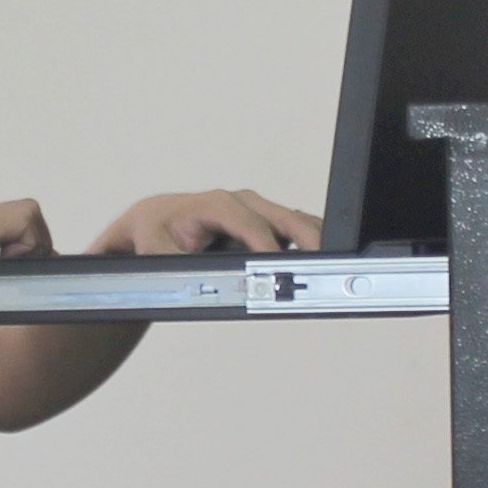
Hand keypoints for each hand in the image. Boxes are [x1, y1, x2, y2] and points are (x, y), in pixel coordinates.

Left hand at [90, 189, 322, 254]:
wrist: (154, 222)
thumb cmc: (154, 236)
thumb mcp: (155, 254)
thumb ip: (175, 270)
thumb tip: (191, 285)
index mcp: (215, 203)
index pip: (248, 222)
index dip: (265, 245)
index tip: (279, 269)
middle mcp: (241, 202)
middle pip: (283, 217)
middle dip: (305, 238)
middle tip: (322, 264)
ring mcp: (256, 210)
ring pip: (296, 220)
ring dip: (316, 240)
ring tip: (334, 265)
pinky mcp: (266, 222)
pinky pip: (296, 228)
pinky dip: (312, 242)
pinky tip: (326, 260)